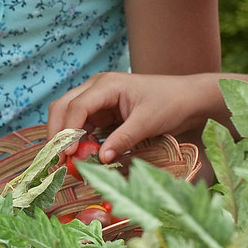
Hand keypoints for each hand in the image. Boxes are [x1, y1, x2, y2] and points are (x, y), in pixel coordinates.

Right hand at [46, 72, 225, 160]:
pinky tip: (83, 156)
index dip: (68, 131)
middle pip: (63, 107)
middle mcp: (97, 88)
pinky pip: (83, 125)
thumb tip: (100, 159)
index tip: (68, 155)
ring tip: (69, 162)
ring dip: (66, 138)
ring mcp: (99, 99)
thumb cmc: (171, 103)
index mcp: (107, 85)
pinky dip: (79, 140)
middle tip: (59, 161)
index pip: (76, 106)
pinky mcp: (104, 111)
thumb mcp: (147, 122)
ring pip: (69, 117)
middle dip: (58, 133)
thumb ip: (123, 140)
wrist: (189, 98)